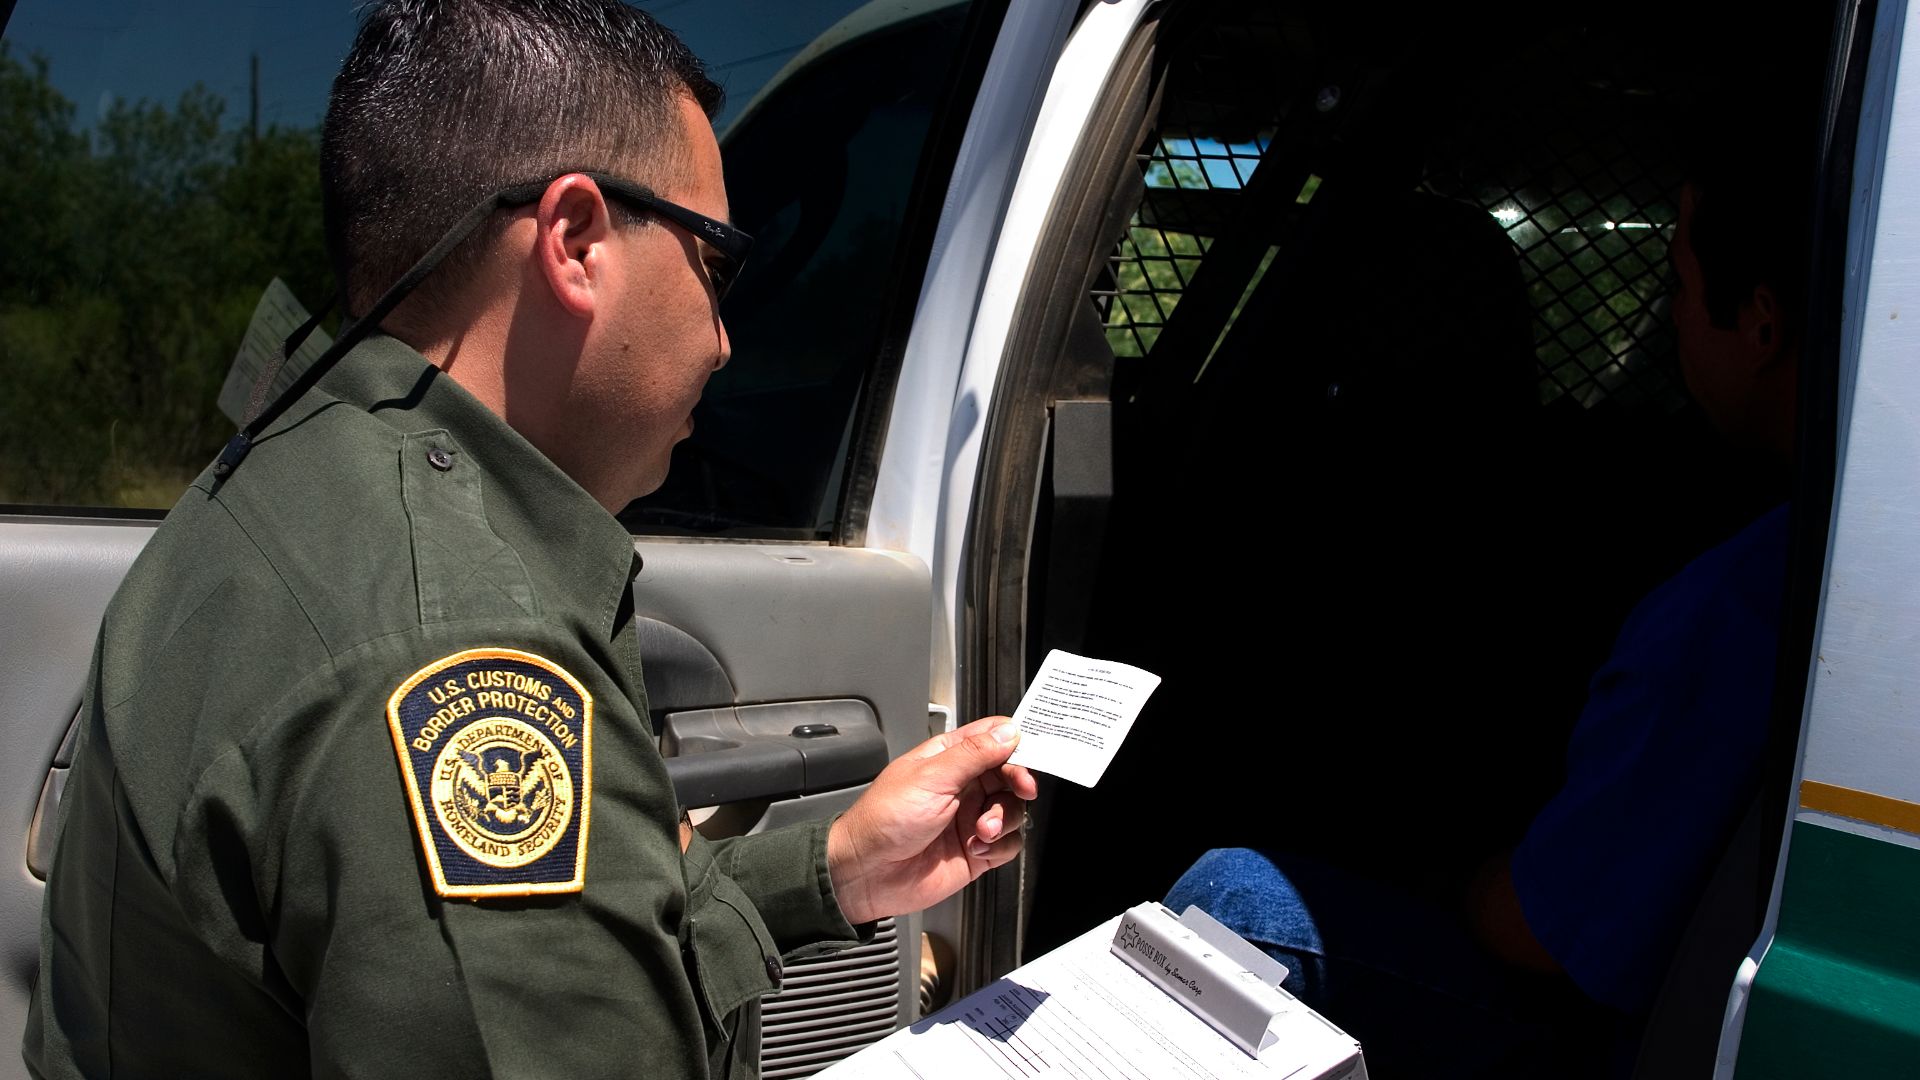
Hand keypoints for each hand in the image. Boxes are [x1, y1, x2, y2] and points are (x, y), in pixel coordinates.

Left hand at [827, 716, 1038, 925]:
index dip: (1016, 743)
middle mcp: (963, 786)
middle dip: (1018, 782)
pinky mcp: (976, 850)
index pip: (993, 738)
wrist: (867, 874)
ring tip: (982, 831)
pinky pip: (1009, 843)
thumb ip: (973, 754)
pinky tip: (977, 849)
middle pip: (1010, 774)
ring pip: (1013, 809)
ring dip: (1005, 819)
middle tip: (1021, 790)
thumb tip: (1008, 732)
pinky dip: (1000, 846)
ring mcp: (970, 818)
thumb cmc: (883, 820)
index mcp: (948, 758)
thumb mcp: (931, 778)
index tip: (1031, 754)